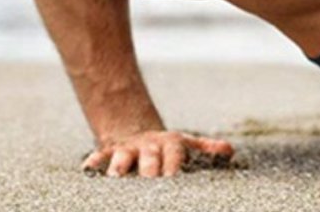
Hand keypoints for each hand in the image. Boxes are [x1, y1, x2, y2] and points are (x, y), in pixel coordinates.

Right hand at [81, 129, 235, 177]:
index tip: (174, 182)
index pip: (175, 156)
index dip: (174, 168)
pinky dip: (95, 161)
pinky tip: (89, 168)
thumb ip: (206, 148)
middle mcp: (150, 145)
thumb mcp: (187, 144)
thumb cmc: (167, 147)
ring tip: (116, 178)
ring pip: (123, 157)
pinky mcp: (110, 151)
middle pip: (149, 159)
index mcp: (171, 144)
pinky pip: (100, 155)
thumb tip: (230, 151)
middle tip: (149, 186)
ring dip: (119, 167)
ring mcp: (129, 148)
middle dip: (149, 172)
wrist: (138, 132)